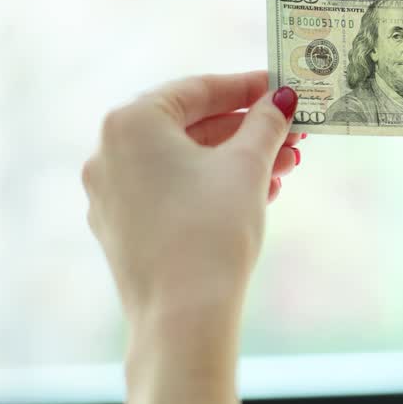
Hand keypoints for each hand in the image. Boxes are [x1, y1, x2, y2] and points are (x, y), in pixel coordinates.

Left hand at [82, 71, 302, 336]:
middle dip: (248, 131)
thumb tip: (282, 99)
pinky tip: (257, 196)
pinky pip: (171, 191)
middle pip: (191, 127)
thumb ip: (266, 124)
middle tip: (294, 135)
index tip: (283, 89)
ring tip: (286, 170)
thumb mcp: (248, 166)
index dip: (248, 88)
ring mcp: (111, 193)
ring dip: (236, 161)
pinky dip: (212, 186)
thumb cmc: (213, 229)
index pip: (198, 89)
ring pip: (184, 162)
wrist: (183, 315)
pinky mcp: (121, 228)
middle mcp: (109, 153)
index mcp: (131, 123)